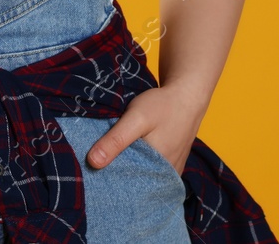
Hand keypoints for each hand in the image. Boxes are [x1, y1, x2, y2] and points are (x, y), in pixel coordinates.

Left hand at [86, 84, 208, 175]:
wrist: (186, 96)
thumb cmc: (162, 106)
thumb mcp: (135, 119)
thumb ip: (116, 140)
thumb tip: (92, 162)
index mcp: (158, 169)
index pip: (127, 183)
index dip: (108, 175)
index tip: (92, 167)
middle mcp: (167, 174)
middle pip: (135, 179)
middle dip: (117, 171)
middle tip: (98, 158)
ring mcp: (171, 169)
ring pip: (143, 173)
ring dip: (128, 165)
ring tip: (111, 154)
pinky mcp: (172, 161)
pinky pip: (153, 168)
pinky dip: (140, 161)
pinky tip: (129, 151)